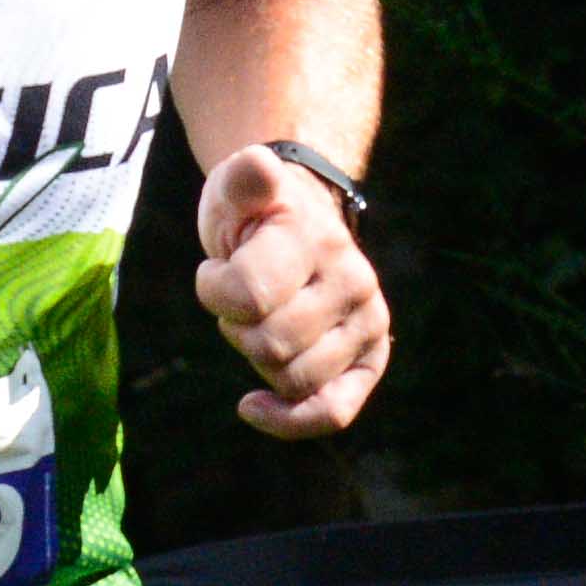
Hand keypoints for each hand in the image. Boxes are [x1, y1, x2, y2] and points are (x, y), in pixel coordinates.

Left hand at [192, 142, 388, 437]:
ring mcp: (368, 324)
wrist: (300, 222)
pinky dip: (290, 420)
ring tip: (264, 321)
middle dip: (238, 328)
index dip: (215, 291)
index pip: (248, 297)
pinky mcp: (370, 360)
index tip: (216, 270)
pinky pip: (333, 412)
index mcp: (319, 242)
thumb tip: (258, 165)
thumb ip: (243, 177)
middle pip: (270, 347)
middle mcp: (355, 283)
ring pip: (293, 380)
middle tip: (241, 300)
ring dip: (260, 360)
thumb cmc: (256, 211)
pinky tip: (252, 407)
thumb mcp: (238, 185)